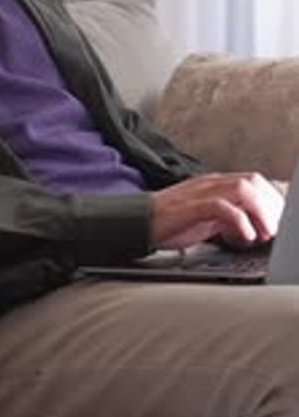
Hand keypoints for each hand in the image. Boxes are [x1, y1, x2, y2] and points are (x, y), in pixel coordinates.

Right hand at [151, 172, 284, 249]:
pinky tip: (245, 236)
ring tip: (264, 234)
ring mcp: (201, 192)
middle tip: (274, 230)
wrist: (139, 221)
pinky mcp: (192, 206)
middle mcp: (210, 183)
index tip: (277, 222)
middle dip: (269, 205)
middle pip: (252, 181)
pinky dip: (239, 221)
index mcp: (214, 183)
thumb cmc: (171, 222)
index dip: (270, 199)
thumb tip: (253, 228)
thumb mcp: (206, 217)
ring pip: (242, 189)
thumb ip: (227, 217)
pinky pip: (222, 207)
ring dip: (259, 212)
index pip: (253, 180)